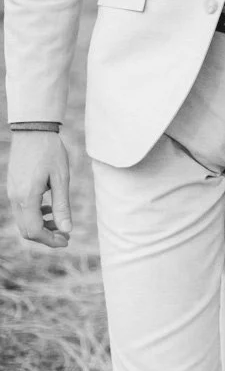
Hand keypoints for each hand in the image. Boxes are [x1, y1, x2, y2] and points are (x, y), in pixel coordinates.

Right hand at [6, 130, 73, 248]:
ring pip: (23, 221)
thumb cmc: (50, 151)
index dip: (50, 240)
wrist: (32, 130)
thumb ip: (62, 206)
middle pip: (26, 230)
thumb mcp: (61, 178)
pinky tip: (49, 208)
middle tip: (65, 236)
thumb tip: (66, 230)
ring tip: (59, 222)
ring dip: (41, 226)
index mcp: (27, 197)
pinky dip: (35, 215)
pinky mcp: (13, 187)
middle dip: (46, 236)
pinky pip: (21, 209)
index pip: (34, 231)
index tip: (66, 240)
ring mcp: (12, 193)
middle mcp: (15, 198)